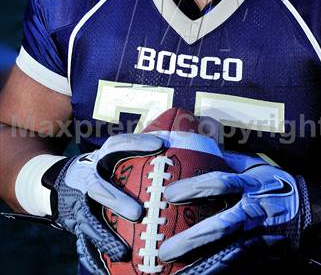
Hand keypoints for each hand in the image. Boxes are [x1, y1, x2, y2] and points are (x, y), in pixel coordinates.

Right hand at [42, 133, 162, 273]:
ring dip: (105, 237)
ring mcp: (78, 204)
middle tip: (138, 213)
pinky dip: (97, 256)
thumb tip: (178, 144)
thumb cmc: (99, 169)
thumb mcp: (111, 156)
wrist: (56, 184)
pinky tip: (116, 264)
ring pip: (89, 222)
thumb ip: (137, 153)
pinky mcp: (75, 224)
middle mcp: (86, 179)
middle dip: (116, 201)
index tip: (160, 145)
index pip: (117, 146)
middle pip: (99, 189)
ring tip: (123, 252)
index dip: (137, 144)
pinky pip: (85, 243)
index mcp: (99, 158)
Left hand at [159, 152, 320, 271]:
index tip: (170, 194)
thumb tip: (201, 146)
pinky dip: (216, 270)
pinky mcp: (261, 252)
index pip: (221, 183)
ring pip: (227, 251)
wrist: (311, 211)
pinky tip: (193, 274)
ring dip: (200, 262)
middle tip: (165, 248)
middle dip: (193, 238)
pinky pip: (235, 264)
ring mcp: (258, 235)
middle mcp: (253, 211)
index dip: (196, 188)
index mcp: (250, 184)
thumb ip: (229, 160)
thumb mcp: (256, 166)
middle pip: (221, 225)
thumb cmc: (276, 183)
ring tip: (174, 267)